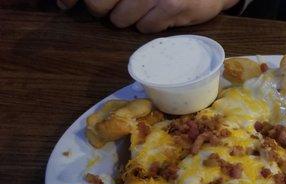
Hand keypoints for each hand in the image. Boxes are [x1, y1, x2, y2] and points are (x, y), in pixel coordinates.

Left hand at [57, 0, 239, 32]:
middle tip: (116, 8)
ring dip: (129, 19)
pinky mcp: (172, 5)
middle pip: (97, 4)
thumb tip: (67, 2)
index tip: (63, 4)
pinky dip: (151, 26)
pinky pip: (145, 28)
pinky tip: (161, 15)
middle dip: (103, 9)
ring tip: (145, 10)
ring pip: (121, 19)